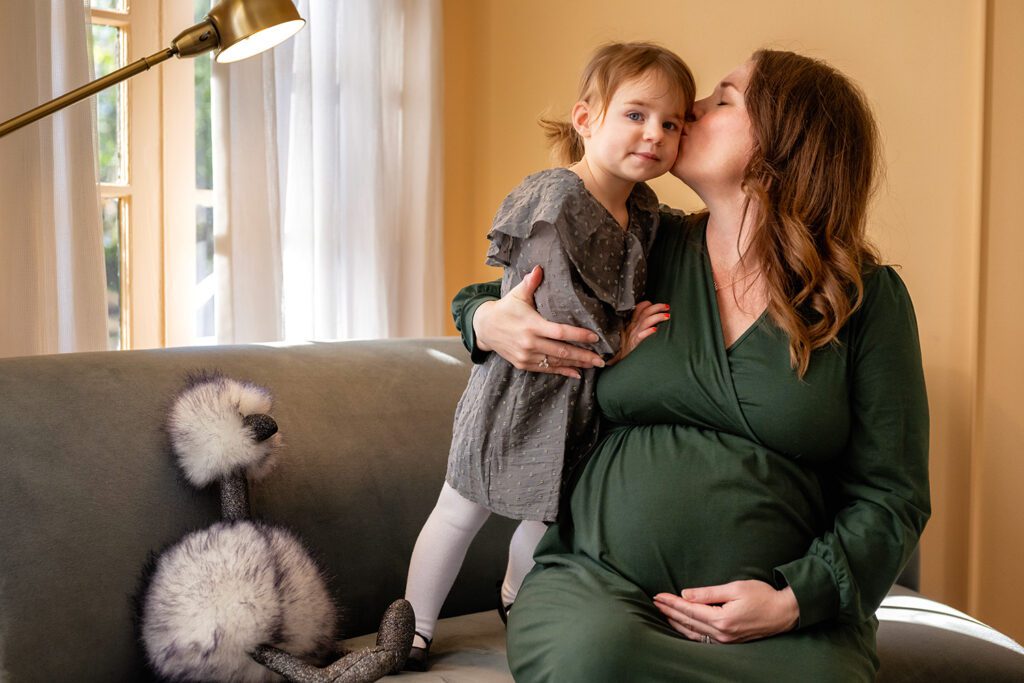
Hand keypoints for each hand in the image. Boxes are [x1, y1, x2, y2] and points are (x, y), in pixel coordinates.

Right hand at [473, 266, 604, 378]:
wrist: (484, 328)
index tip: (595, 337)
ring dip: (576, 364)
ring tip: (593, 365)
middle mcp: (529, 343)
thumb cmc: (505, 308)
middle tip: (602, 359)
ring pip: (556, 362)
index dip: (579, 335)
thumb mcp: (517, 294)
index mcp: (531, 325)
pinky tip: (577, 373)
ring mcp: (526, 356)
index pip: (560, 332)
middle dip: (584, 356)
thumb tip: (539, 268)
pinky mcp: (523, 364)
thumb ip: (530, 283)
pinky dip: (562, 371)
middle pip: (562, 351)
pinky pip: (546, 369)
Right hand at [607, 301, 668, 365]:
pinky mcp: (635, 344)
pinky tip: (655, 330)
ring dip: (657, 317)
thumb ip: (640, 326)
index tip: (658, 305)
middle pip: (645, 312)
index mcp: (632, 324)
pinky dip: (648, 332)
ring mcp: (634, 335)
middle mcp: (633, 328)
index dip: (647, 304)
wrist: (621, 362)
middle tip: (666, 307)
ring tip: (667, 316)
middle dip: (657, 307)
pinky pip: (641, 336)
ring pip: (646, 321)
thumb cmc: (628, 349)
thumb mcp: (632, 335)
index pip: (638, 309)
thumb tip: (653, 320)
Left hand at [652, 580, 799, 643]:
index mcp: (722, 618)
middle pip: (688, 622)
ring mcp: (725, 640)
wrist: (784, 612)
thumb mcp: (735, 588)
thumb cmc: (762, 596)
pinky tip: (681, 626)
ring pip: (693, 633)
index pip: (689, 610)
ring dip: (676, 622)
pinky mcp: (729, 642)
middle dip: (670, 611)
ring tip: (663, 613)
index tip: (658, 596)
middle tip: (655, 602)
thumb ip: (708, 593)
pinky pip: (702, 639)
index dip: (672, 602)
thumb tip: (686, 594)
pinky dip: (689, 632)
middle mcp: (722, 633)